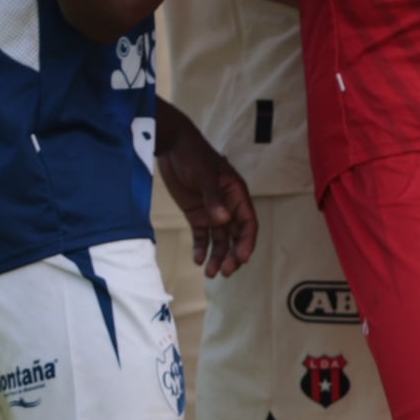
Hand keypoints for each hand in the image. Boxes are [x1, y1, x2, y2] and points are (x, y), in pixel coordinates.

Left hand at [154, 109, 256, 277]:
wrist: (171, 146)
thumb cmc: (194, 156)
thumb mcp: (205, 175)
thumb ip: (213, 198)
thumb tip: (223, 220)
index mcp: (237, 195)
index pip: (248, 223)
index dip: (246, 242)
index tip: (242, 258)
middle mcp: (228, 206)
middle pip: (235, 235)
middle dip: (232, 254)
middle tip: (225, 272)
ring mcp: (211, 210)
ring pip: (219, 238)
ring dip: (217, 255)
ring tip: (210, 273)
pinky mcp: (195, 213)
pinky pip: (201, 234)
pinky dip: (201, 247)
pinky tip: (198, 260)